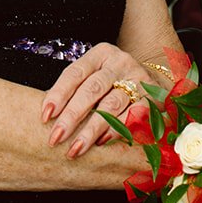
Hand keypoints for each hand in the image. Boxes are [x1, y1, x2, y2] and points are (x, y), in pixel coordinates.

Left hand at [41, 43, 155, 159]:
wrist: (156, 82)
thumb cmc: (115, 83)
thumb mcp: (96, 76)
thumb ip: (76, 90)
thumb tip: (47, 116)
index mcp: (100, 54)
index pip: (74, 73)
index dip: (58, 95)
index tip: (45, 116)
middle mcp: (120, 62)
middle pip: (91, 89)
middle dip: (71, 116)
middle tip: (55, 138)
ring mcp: (138, 79)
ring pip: (110, 105)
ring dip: (91, 129)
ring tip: (75, 148)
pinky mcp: (153, 97)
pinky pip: (132, 116)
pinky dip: (116, 130)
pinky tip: (102, 143)